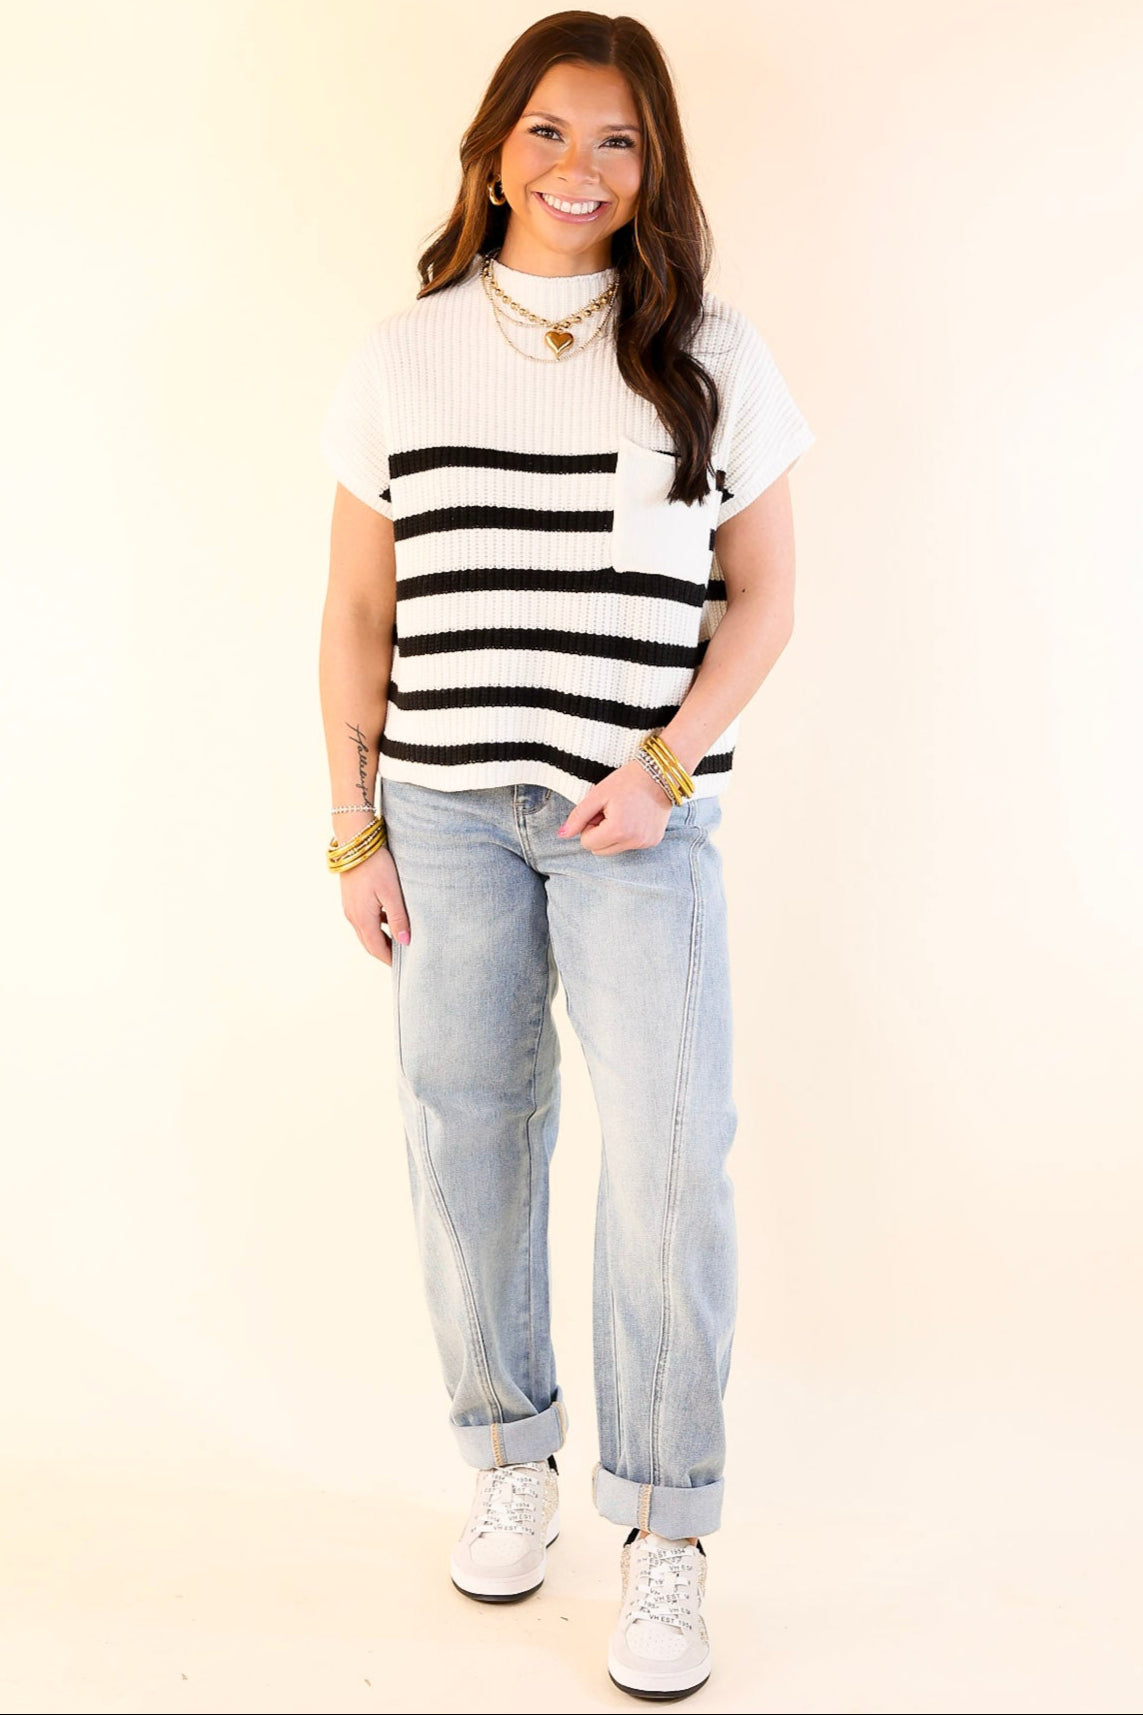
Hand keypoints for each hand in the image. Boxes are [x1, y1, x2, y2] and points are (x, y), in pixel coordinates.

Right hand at [339, 845, 409, 964]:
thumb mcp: (392, 893)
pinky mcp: (351, 898)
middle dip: (385, 953)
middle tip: (403, 961)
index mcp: (363, 918)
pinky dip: (376, 926)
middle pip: (370, 943)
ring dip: (380, 940)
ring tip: (399, 943)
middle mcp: (353, 916)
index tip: (403, 968)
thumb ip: (398, 918)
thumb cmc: (376, 865)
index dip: (389, 960)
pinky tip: (389, 920)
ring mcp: (350, 907)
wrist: (355, 842)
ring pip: (366, 932)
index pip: (377, 948)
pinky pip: (364, 920)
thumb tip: (406, 942)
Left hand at [556, 759, 674, 854]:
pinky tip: (634, 816)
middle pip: (599, 850)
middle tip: (610, 811)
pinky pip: (630, 845)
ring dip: (613, 835)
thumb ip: (578, 816)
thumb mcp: (597, 795)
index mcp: (618, 830)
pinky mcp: (653, 841)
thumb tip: (562, 835)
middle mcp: (634, 841)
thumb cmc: (628, 781)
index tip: (599, 810)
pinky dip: (627, 834)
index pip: (587, 843)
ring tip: (622, 813)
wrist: (660, 773)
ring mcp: (645, 843)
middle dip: (599, 833)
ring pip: (614, 849)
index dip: (589, 826)